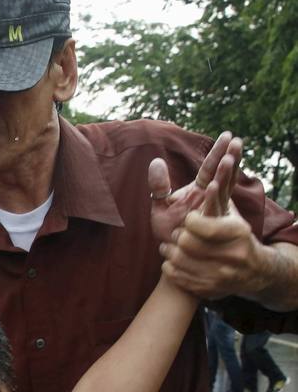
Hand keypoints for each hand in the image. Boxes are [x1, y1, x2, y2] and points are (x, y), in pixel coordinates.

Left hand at [148, 130, 239, 244]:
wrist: (173, 255)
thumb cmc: (169, 232)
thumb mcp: (161, 205)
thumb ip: (159, 184)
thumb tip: (155, 161)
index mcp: (200, 191)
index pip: (210, 168)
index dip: (219, 152)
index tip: (229, 136)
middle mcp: (209, 199)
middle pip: (222, 175)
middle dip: (229, 157)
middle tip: (236, 141)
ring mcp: (211, 212)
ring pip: (221, 190)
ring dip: (225, 174)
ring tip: (229, 159)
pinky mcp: (207, 226)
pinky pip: (211, 209)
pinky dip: (212, 197)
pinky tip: (213, 185)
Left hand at [158, 171, 276, 301]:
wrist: (252, 272)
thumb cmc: (236, 234)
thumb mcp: (230, 210)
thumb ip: (221, 186)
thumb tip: (222, 157)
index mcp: (236, 232)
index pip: (199, 225)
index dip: (189, 221)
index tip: (186, 219)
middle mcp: (232, 255)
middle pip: (186, 243)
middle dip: (178, 237)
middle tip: (176, 233)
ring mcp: (221, 276)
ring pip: (179, 261)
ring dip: (170, 252)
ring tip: (170, 245)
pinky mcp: (211, 290)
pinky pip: (178, 278)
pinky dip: (170, 268)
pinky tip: (172, 261)